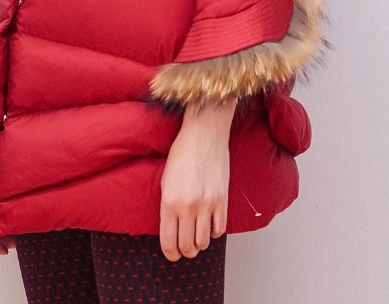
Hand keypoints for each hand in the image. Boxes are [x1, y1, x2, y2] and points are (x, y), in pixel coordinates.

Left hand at [158, 97, 235, 261]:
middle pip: (187, 247)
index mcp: (169, 202)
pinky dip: (213, 232)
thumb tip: (171, 229)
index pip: (168, 242)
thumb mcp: (166, 180)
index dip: (170, 254)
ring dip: (199, 243)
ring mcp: (206, 204)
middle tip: (185, 248)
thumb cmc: (182, 154)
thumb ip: (168, 206)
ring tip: (197, 236)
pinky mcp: (222, 200)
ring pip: (203, 243)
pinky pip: (219, 230)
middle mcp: (187, 206)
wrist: (204, 134)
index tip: (172, 255)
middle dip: (185, 252)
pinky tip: (209, 224)